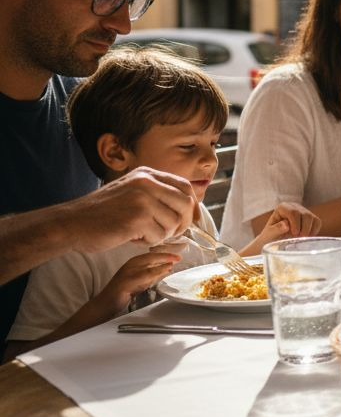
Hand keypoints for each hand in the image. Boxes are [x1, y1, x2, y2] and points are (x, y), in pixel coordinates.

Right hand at [67, 167, 196, 251]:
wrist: (71, 223)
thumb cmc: (102, 213)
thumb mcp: (131, 192)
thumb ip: (156, 194)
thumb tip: (190, 208)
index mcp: (146, 174)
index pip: (184, 186)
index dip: (193, 205)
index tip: (192, 220)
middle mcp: (147, 182)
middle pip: (186, 204)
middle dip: (183, 223)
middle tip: (169, 234)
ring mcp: (142, 199)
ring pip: (174, 223)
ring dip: (162, 235)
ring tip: (142, 234)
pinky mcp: (137, 218)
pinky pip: (159, 236)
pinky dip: (149, 241)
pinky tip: (132, 237)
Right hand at [96, 250, 182, 313]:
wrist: (105, 304)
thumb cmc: (122, 293)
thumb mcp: (140, 281)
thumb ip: (152, 274)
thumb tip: (167, 268)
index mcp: (132, 264)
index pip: (150, 255)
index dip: (164, 254)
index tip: (176, 255)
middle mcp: (129, 266)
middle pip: (150, 257)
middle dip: (165, 256)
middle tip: (178, 257)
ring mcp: (126, 273)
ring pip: (147, 264)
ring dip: (161, 263)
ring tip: (173, 262)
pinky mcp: (125, 282)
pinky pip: (142, 276)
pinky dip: (154, 272)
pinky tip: (163, 272)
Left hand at [256, 202, 322, 244]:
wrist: (274, 240)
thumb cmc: (270, 237)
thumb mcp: (269, 234)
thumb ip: (276, 229)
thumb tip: (286, 225)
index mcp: (283, 207)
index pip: (293, 212)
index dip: (296, 223)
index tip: (294, 234)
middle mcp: (294, 207)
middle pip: (305, 214)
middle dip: (304, 228)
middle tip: (299, 238)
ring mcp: (303, 212)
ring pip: (312, 218)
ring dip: (309, 230)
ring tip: (301, 238)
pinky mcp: (310, 218)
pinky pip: (317, 222)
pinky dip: (314, 231)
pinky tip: (306, 237)